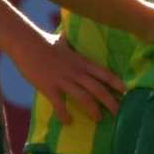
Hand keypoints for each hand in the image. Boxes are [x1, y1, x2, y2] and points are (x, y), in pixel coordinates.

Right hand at [7, 26, 121, 124]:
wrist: (26, 43)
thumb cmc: (44, 42)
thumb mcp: (63, 41)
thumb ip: (70, 42)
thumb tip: (70, 32)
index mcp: (82, 62)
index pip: (104, 73)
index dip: (117, 83)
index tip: (126, 92)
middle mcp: (76, 72)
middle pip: (98, 89)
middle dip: (111, 102)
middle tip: (119, 113)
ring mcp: (63, 80)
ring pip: (84, 98)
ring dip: (93, 110)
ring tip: (99, 119)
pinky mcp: (49, 87)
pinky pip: (59, 104)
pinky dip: (63, 114)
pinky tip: (67, 122)